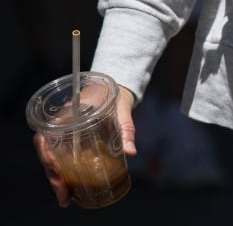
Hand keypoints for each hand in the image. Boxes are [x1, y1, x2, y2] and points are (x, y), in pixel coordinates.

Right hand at [33, 84, 138, 207]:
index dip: (46, 154)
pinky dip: (64, 176)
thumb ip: (126, 130)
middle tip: (64, 195)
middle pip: (47, 154)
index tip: (54, 166)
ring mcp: (63, 136)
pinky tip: (70, 190)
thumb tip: (131, 152)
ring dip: (57, 180)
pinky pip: (61, 160)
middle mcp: (60, 127)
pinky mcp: (70, 144)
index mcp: (66, 115)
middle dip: (54, 176)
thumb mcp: (122, 111)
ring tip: (66, 199)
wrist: (117, 90)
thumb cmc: (116, 98)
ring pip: (52, 161)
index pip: (45, 137)